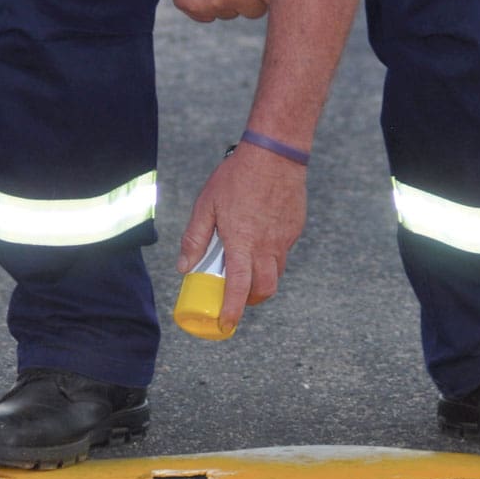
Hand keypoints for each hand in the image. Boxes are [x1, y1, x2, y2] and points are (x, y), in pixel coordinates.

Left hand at [177, 143, 306, 332]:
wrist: (275, 153)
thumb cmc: (236, 176)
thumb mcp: (206, 205)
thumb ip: (195, 238)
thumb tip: (185, 267)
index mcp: (242, 242)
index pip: (238, 287)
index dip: (232, 310)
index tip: (225, 324)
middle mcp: (266, 246)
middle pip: (265, 289)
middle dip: (251, 300)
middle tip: (238, 297)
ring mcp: (284, 238)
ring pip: (277, 272)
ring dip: (263, 279)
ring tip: (247, 268)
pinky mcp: (294, 228)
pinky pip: (284, 251)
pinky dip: (272, 255)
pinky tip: (260, 237)